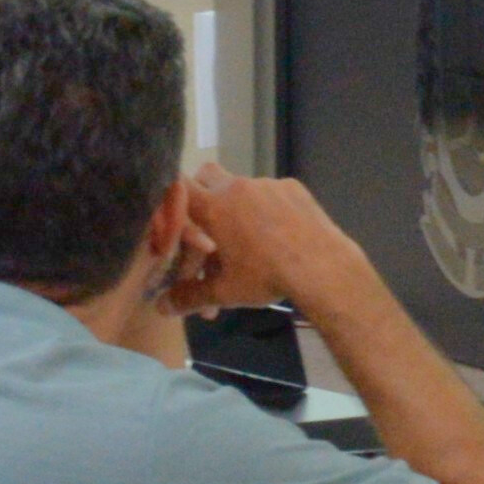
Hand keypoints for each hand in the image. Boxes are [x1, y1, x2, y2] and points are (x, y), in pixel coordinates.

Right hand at [166, 166, 369, 317]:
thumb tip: (162, 308)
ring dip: (237, 206)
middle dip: (202, 194)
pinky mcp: (293, 187)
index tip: (173, 209)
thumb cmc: (265, 277)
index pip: (178, 185)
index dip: (171, 195)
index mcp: (215, 207)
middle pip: (207, 174)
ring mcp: (267, 184)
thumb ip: (189, 297)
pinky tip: (278, 234)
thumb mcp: (224, 291)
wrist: (321, 267)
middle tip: (205, 223)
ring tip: (247, 240)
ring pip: (241, 186)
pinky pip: (270, 192)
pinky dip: (266, 208)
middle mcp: (238, 187)